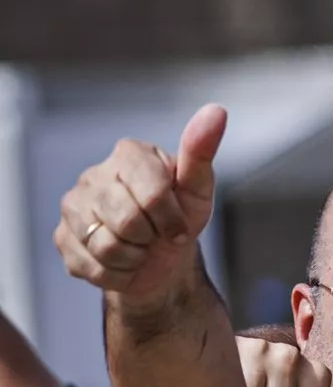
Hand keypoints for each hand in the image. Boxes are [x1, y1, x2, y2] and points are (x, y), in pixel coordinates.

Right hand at [55, 106, 227, 302]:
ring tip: (140, 248)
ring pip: (106, 247)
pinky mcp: (63, 238)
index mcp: (129, 154)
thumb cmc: (180, 217)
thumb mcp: (198, 190)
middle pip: (127, 221)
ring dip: (135, 258)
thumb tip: (216, 111)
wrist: (160, 258)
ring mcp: (73, 206)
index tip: (180, 226)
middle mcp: (93, 175)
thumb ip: (201, 151)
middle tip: (157, 236)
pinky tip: (124, 262)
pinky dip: (119, 274)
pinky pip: (93, 267)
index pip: (153, 194)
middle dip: (152, 238)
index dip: (172, 220)